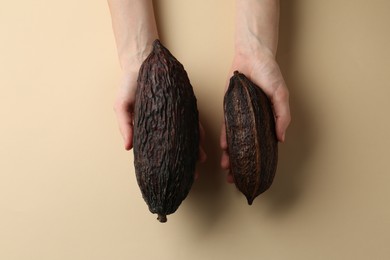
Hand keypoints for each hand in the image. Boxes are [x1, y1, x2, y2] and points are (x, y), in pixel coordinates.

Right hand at [113, 62, 206, 174]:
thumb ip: (125, 126)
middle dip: (185, 160)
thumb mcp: (122, 106)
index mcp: (149, 128)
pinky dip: (198, 130)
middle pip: (176, 145)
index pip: (159, 149)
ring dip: (195, 148)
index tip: (172, 175)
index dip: (166, 162)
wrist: (141, 61)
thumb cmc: (128, 85)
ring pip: (187, 135)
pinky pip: (192, 119)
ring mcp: (174, 115)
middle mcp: (163, 124)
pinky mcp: (183, 104)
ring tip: (201, 160)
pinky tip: (202, 140)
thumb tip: (127, 148)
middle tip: (193, 174)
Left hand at [220, 43, 290, 182]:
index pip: (263, 145)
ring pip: (235, 140)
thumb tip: (281, 138)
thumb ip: (282, 116)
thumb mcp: (281, 94)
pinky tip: (224, 147)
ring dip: (230, 155)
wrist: (252, 56)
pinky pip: (227, 126)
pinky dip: (226, 136)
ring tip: (226, 168)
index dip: (260, 160)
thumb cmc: (269, 74)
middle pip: (247, 146)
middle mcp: (254, 121)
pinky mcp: (229, 108)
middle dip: (240, 163)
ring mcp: (241, 116)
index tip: (255, 176)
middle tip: (234, 179)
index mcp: (268, 120)